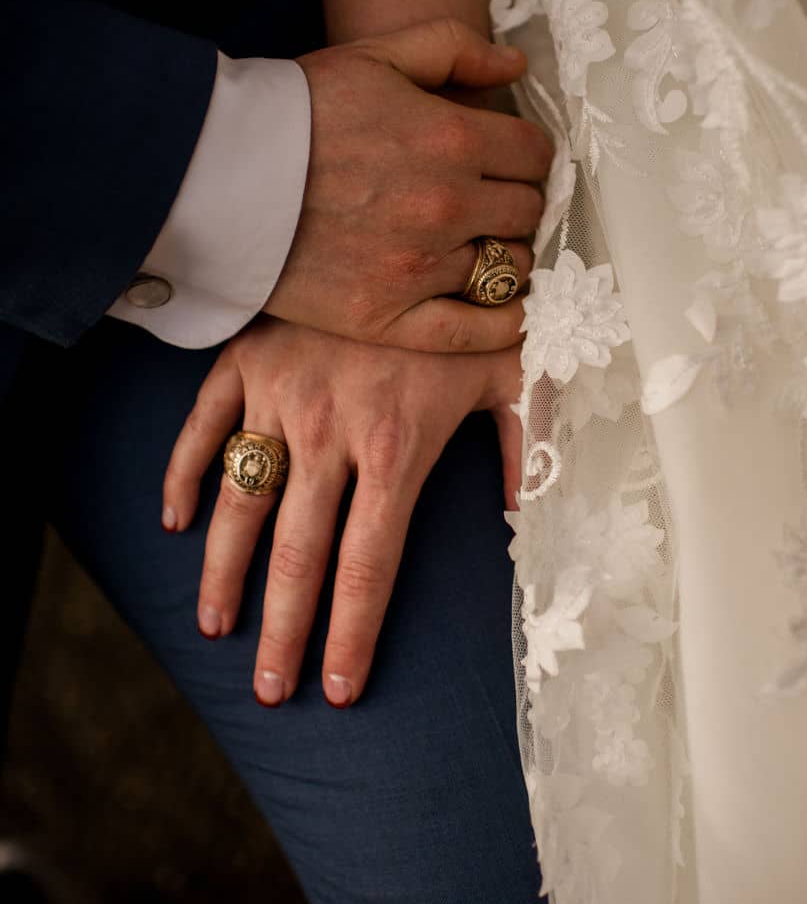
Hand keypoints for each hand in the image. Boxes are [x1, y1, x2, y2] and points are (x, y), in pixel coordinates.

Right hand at [162, 318, 523, 706]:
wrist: (405, 212)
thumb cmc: (472, 296)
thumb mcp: (517, 368)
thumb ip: (529, 446)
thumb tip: (525, 519)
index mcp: (395, 444)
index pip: (367, 563)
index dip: (351, 633)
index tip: (338, 688)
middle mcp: (329, 429)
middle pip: (295, 553)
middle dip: (281, 631)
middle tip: (268, 690)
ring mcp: (278, 394)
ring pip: (239, 503)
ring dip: (224, 573)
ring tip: (216, 629)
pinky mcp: (244, 358)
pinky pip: (202, 428)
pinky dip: (186, 476)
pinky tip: (179, 524)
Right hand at [267, 18, 551, 350]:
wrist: (216, 177)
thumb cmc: (295, 111)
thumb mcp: (375, 56)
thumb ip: (455, 49)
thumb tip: (517, 63)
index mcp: (452, 139)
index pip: (535, 155)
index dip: (524, 154)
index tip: (504, 159)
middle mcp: (446, 207)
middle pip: (527, 211)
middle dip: (513, 200)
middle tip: (486, 200)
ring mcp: (420, 268)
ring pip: (511, 268)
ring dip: (503, 254)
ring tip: (475, 244)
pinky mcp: (389, 318)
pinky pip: (478, 331)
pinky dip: (503, 321)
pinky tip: (502, 306)